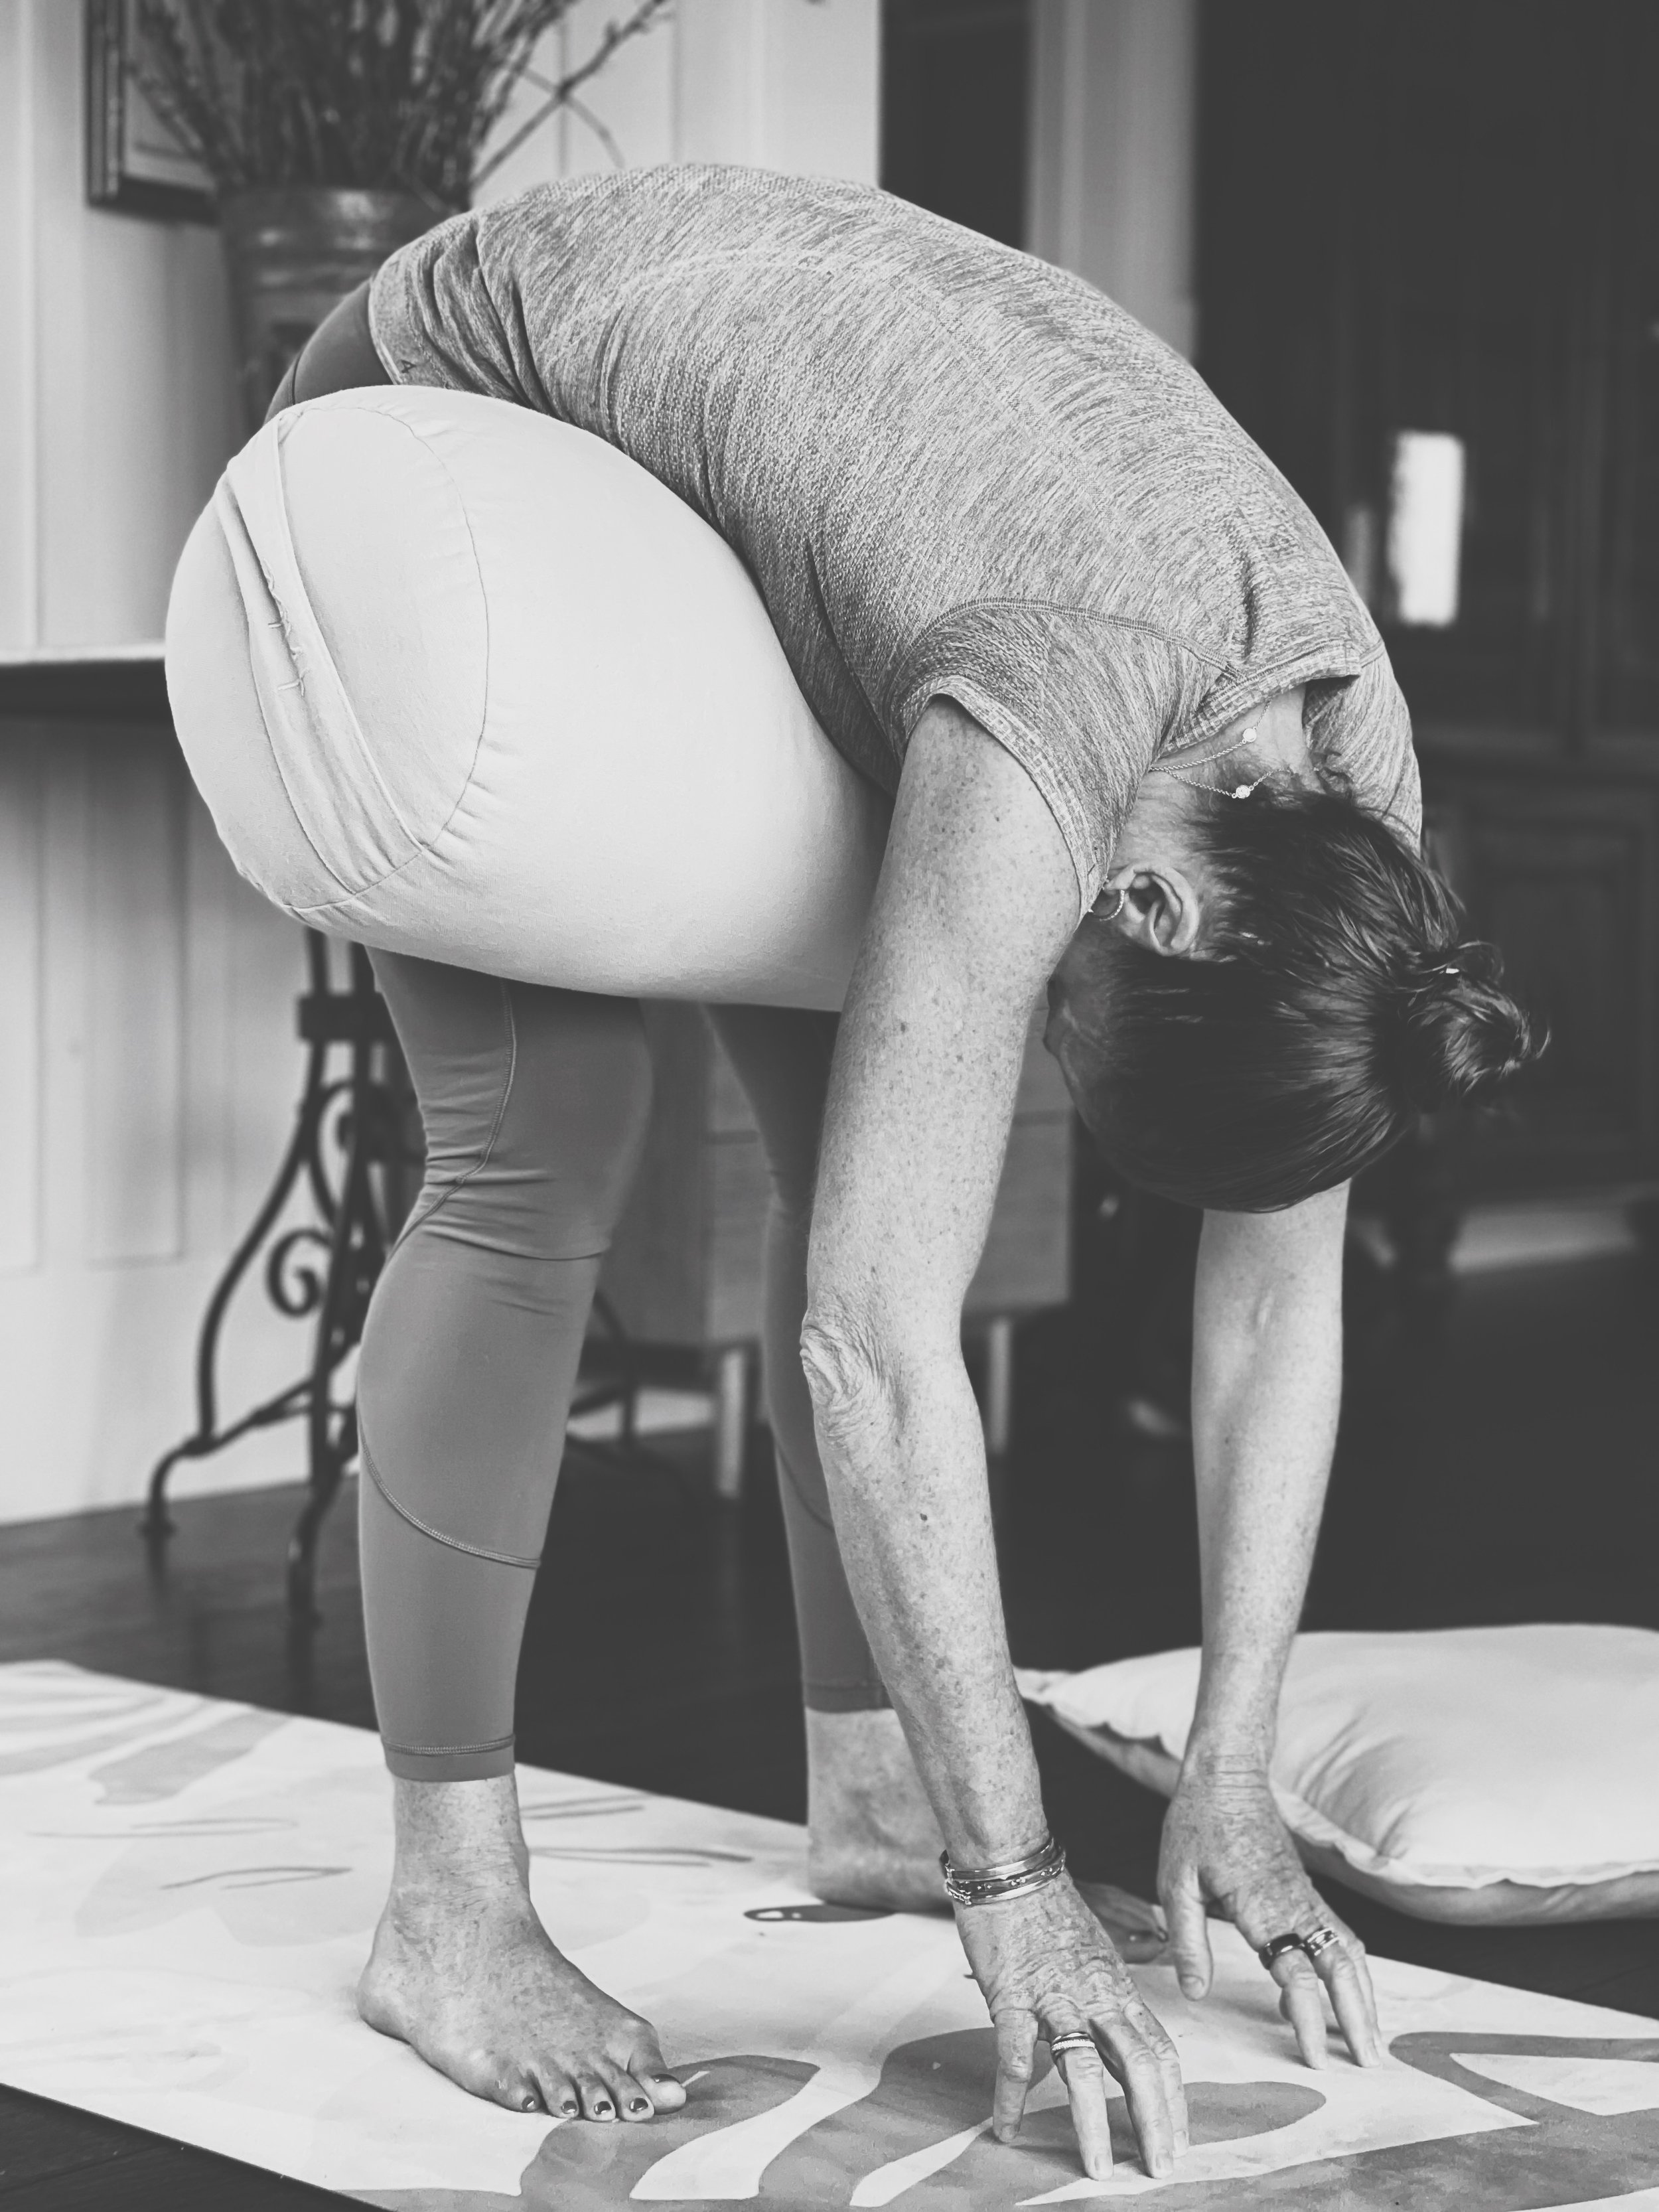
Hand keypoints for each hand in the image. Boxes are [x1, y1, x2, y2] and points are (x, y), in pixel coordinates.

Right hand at [954, 1871, 1188, 2180]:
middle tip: (1160, 2169)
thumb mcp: (1090, 1955)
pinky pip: (1014, 2052)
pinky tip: (1007, 2127)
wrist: (1012, 1866)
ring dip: (1092, 2122)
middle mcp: (1095, 1997)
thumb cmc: (1048, 1909)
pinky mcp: (1011, 1994)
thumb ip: (1096, 2005)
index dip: (1174, 2100)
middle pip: (1137, 2065)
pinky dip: (1012, 2095)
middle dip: (1152, 2121)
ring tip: (1097, 2168)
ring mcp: (1054, 1997)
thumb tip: (1090, 2055)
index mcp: (1117, 1989)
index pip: (1160, 2051)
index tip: (1180, 2142)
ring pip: (1082, 2066)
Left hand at [1158, 1755, 1381, 2068]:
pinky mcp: (1307, 1890)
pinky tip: (1344, 1995)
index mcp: (1261, 1906)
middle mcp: (1294, 1903)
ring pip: (1349, 1951)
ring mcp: (1306, 1895)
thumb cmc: (1196, 1824)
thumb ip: (1188, 1938)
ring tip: (1369, 2041)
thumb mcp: (1175, 1879)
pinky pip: (1339, 1934)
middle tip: (1368, 2064)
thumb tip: (1196, 1993)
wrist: (1228, 1775)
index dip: (1309, 2019)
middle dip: (1358, 2017)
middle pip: (1340, 1967)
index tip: (1315, 2058)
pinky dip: (1352, 1969)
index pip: (1295, 1974)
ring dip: (1364, 1996)